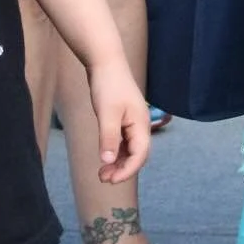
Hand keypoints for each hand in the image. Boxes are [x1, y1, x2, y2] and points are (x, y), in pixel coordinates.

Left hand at [88, 59, 150, 184]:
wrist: (106, 62)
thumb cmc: (108, 85)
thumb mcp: (107, 113)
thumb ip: (108, 138)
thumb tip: (107, 161)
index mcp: (141, 124)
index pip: (140, 155)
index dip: (127, 170)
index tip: (112, 181)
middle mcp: (140, 126)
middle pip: (136, 155)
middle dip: (122, 169)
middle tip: (104, 179)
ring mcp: (132, 123)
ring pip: (129, 150)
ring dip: (117, 163)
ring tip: (102, 174)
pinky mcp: (123, 120)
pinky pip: (122, 142)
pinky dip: (114, 152)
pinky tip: (105, 159)